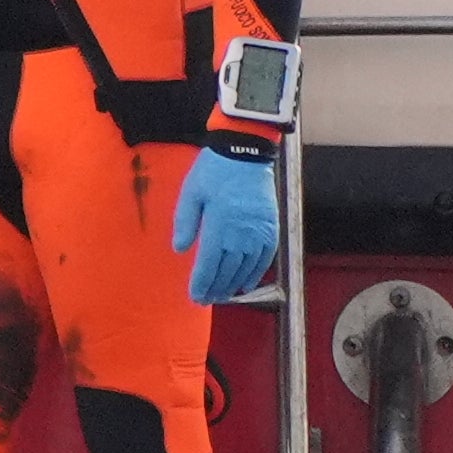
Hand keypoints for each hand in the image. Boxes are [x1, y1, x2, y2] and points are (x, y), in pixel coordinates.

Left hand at [171, 145, 278, 304]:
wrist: (245, 153)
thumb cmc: (213, 172)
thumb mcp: (190, 193)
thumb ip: (185, 223)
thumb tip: (180, 249)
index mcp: (218, 225)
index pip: (208, 264)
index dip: (201, 283)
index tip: (195, 296)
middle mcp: (241, 233)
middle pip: (227, 270)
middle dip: (215, 288)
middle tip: (205, 299)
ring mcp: (259, 231)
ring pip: (246, 267)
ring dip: (234, 284)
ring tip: (222, 295)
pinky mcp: (271, 227)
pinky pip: (265, 258)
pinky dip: (256, 273)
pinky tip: (246, 284)